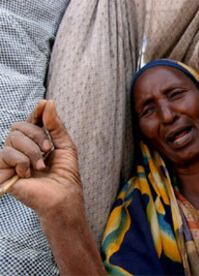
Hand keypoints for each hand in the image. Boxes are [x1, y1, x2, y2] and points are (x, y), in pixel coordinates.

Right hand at [0, 100, 82, 219]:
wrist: (62, 197)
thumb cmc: (65, 175)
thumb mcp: (65, 146)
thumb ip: (55, 125)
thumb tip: (47, 102)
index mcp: (36, 143)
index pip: (30, 122)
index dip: (36, 112)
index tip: (44, 104)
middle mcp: (21, 149)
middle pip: (19, 126)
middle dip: (38, 135)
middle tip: (48, 150)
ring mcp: (11, 160)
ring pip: (12, 137)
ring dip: (32, 151)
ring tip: (40, 167)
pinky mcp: (2, 171)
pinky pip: (6, 153)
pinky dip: (22, 161)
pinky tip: (27, 174)